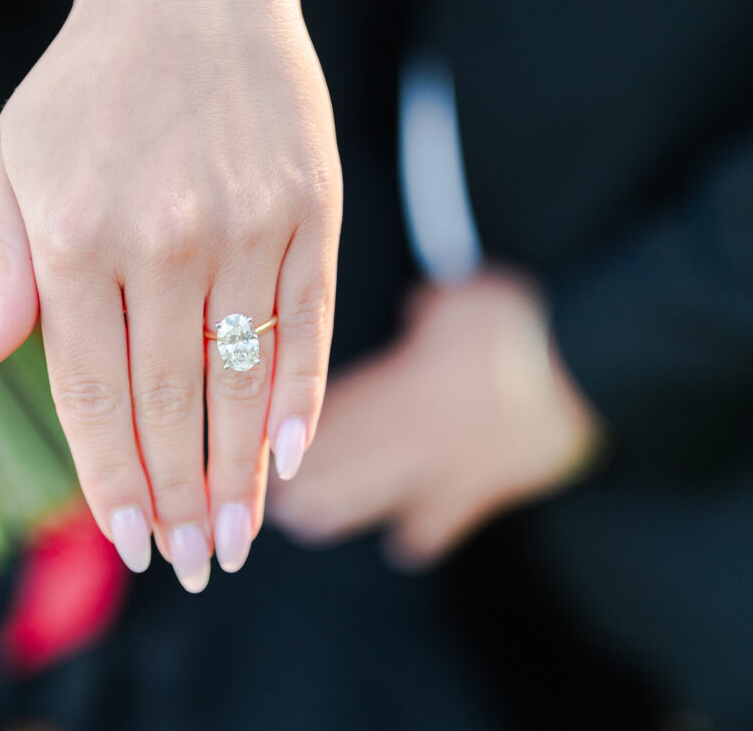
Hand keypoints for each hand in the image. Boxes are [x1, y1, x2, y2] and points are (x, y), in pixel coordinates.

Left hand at [0, 0, 341, 590]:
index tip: (126, 540)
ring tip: (236, 536)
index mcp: (76, 235)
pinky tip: (291, 456)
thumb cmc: (94, 82)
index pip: (89, 391)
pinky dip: (301, 397)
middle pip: (169, 401)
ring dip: (238, 470)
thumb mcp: (17, 157)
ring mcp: (246, 223)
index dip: (107, 476)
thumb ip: (5, 270)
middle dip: (176, 496)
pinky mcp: (311, 206)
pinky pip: (308, 323)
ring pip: (241, 378)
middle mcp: (162, 239)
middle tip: (189, 562)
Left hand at [269, 270, 601, 565]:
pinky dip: (425, 533)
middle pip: (346, 460)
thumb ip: (429, 310)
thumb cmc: (515, 325)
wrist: (578, 370)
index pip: (339, 411)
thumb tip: (421, 305)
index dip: (302, 429)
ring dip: (341, 508)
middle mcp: (413, 429)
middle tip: (269, 496)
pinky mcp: (485, 486)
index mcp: (401, 382)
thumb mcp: (460, 298)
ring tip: (305, 524)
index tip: (270, 440)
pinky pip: (447, 518)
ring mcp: (446, 464)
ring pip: (380, 493)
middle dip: (305, 478)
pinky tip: (405, 548)